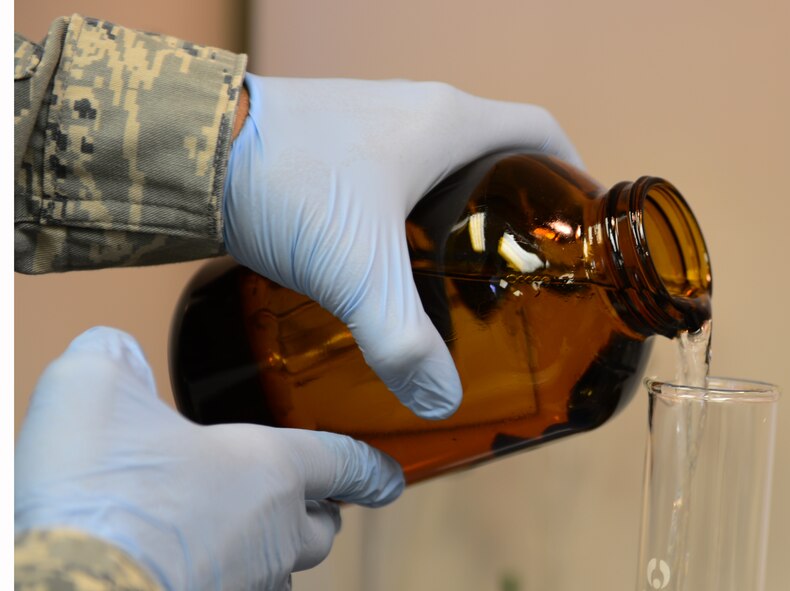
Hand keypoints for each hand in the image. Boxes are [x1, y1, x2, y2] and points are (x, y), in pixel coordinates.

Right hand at [14, 327, 403, 590]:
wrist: (71, 586)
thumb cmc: (97, 491)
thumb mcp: (94, 388)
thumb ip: (116, 359)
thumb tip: (114, 352)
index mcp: (269, 469)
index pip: (342, 462)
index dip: (367, 467)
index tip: (389, 478)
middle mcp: (272, 532)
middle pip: (321, 530)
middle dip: (321, 515)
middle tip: (313, 504)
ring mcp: (245, 584)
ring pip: (280, 571)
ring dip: (273, 552)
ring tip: (242, 536)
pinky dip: (229, 579)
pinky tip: (194, 565)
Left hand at [223, 74, 582, 419]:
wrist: (189, 149)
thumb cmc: (283, 179)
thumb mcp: (357, 272)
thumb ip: (403, 342)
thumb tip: (439, 399)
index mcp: (447, 122)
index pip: (539, 132)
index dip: (571, 171)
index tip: (578, 219)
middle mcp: (414, 110)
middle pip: (493, 152)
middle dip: (515, 204)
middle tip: (522, 264)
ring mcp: (369, 124)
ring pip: (439, 165)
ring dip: (458, 210)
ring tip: (463, 271)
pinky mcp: (330, 147)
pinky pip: (393, 174)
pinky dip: (409, 213)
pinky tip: (393, 262)